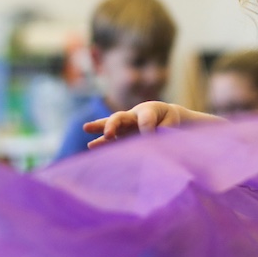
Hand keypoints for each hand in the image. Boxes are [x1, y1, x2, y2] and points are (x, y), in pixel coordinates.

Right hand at [82, 102, 216, 148]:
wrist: (165, 118)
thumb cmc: (169, 120)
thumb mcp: (171, 123)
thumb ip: (164, 130)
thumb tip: (152, 140)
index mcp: (149, 110)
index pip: (145, 120)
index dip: (148, 129)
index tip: (151, 138)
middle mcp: (133, 116)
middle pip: (120, 117)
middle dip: (113, 125)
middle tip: (108, 134)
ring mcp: (126, 126)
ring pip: (110, 126)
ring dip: (100, 129)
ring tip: (85, 128)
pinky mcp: (123, 135)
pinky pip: (110, 139)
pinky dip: (102, 143)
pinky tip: (91, 146)